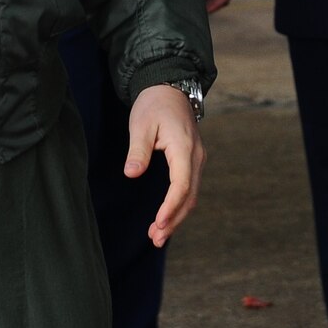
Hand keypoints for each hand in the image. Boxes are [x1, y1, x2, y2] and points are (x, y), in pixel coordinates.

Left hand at [128, 83, 204, 246]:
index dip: (171, 207)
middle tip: (156, 239)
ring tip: (158, 235)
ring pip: (191, 194)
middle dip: (174, 219)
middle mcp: (195, 156)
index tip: (158, 223)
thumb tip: (132, 173)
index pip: (181, 185)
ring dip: (176, 216)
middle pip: (189, 196)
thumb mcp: (141, 125)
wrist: (169, 88)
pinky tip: (165, 218)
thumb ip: (138, 150)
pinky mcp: (191, 161)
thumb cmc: (154, 105)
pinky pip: (188, 187)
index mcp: (184, 148)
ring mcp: (196, 159)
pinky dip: (178, 205)